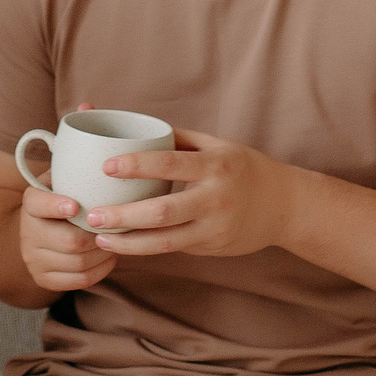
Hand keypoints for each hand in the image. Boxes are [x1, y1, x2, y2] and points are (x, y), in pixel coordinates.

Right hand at [14, 97, 116, 292]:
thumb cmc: (62, 194)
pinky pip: (77, 281)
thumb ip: (75, 142)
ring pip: (75, 263)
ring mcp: (35, 257)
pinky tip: (110, 257)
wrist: (37, 234)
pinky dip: (98, 271)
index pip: (37, 204)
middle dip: (95, 235)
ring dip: (103, 254)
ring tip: (119, 240)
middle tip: (116, 225)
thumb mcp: (62, 170)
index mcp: (31, 202)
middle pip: (65, 240)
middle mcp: (28, 232)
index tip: (75, 205)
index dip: (55, 206)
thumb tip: (88, 103)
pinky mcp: (44, 280)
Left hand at [82, 128, 310, 259]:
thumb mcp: (216, 146)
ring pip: (165, 241)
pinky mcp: (213, 248)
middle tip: (92, 215)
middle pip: (162, 211)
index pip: (170, 163)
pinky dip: (146, 248)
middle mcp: (216, 197)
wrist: (283, 205)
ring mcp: (215, 227)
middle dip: (123, 216)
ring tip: (100, 240)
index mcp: (215, 164)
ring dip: (128, 243)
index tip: (106, 166)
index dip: (137, 165)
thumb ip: (177, 139)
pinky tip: (124, 246)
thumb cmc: (241, 168)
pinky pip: (174, 248)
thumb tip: (129, 127)